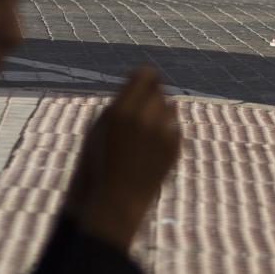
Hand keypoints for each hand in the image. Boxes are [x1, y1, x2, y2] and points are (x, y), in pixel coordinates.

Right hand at [64, 68, 181, 251]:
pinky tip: (151, 144)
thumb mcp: (99, 127)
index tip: (137, 85)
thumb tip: (137, 83)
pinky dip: (166, 129)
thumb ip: (119, 102)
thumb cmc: (100, 163)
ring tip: (144, 131)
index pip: (146, 75)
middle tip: (138, 112)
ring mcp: (163, 132)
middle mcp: (145, 117)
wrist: (117, 199)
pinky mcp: (175, 146)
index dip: (143, 78)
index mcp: (121, 110)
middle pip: (158, 89)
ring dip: (158, 112)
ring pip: (169, 105)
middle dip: (149, 96)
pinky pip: (174, 124)